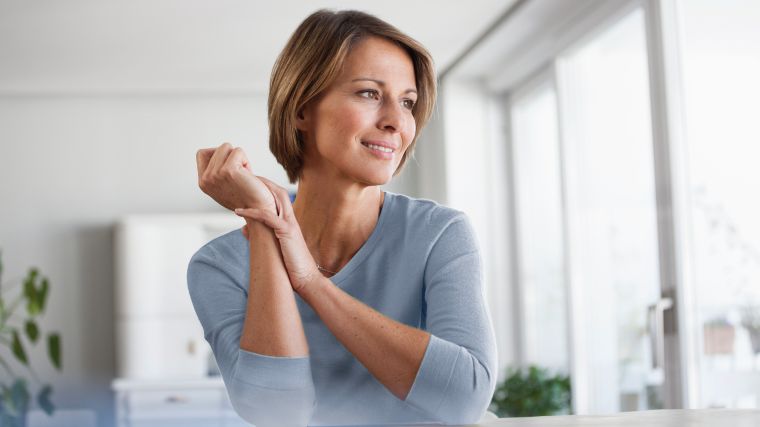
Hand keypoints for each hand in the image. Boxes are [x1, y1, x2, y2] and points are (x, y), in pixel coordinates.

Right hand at [196, 143, 275, 212]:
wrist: (259, 210)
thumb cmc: (246, 197)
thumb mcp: (224, 184)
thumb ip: (216, 171)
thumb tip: (219, 151)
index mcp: (203, 182)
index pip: (202, 153)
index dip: (218, 154)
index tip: (230, 167)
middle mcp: (206, 179)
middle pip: (218, 149)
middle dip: (232, 158)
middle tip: (240, 176)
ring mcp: (216, 174)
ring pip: (227, 147)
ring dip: (239, 158)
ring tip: (244, 175)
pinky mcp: (229, 170)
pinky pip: (238, 151)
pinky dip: (246, 161)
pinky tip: (248, 175)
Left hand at [234, 177, 319, 292]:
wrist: (307, 280)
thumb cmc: (293, 266)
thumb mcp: (275, 247)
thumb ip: (260, 235)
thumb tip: (244, 229)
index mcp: (289, 221)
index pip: (279, 196)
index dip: (265, 187)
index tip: (249, 183)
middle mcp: (291, 219)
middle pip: (278, 191)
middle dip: (262, 182)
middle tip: (245, 177)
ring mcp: (290, 224)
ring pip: (275, 199)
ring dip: (257, 191)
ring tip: (241, 186)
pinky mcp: (287, 233)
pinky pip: (268, 217)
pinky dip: (253, 212)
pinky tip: (239, 211)